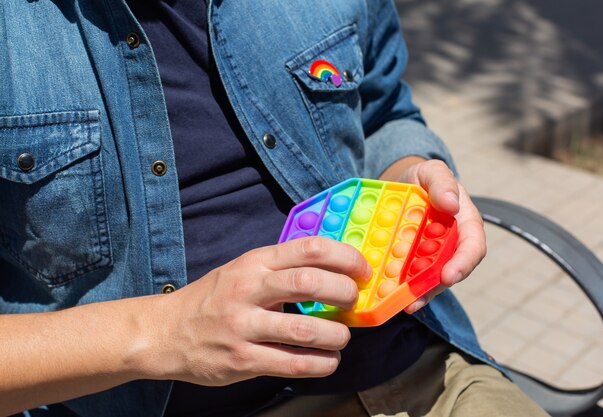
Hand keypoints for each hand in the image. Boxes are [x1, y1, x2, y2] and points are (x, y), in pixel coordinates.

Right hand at [142, 237, 370, 385]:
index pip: (308, 248)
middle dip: (344, 293)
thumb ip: (280, 268)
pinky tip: (327, 361)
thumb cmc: (212, 299)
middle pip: (310, 284)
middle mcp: (248, 289)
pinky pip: (292, 364)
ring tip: (341, 338)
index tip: (361, 270)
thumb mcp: (242, 269)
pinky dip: (320, 364)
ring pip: (306, 331)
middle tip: (353, 302)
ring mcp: (244, 326)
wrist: (164, 332)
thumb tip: (333, 270)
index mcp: (254, 262)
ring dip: (336, 336)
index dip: (344, 257)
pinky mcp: (242, 360)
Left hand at [380, 157, 486, 313]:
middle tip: (417, 298)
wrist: (400, 183)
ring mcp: (432, 255)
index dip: (463, 263)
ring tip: (403, 304)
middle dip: (435, 287)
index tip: (449, 275)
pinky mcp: (413, 262)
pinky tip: (390, 296)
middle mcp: (451, 244)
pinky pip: (411, 278)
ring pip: (430, 280)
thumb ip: (442, 182)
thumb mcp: (431, 172)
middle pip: (450, 270)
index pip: (473, 247)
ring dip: (418, 294)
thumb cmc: (421, 177)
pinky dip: (402, 288)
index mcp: (464, 223)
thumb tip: (452, 204)